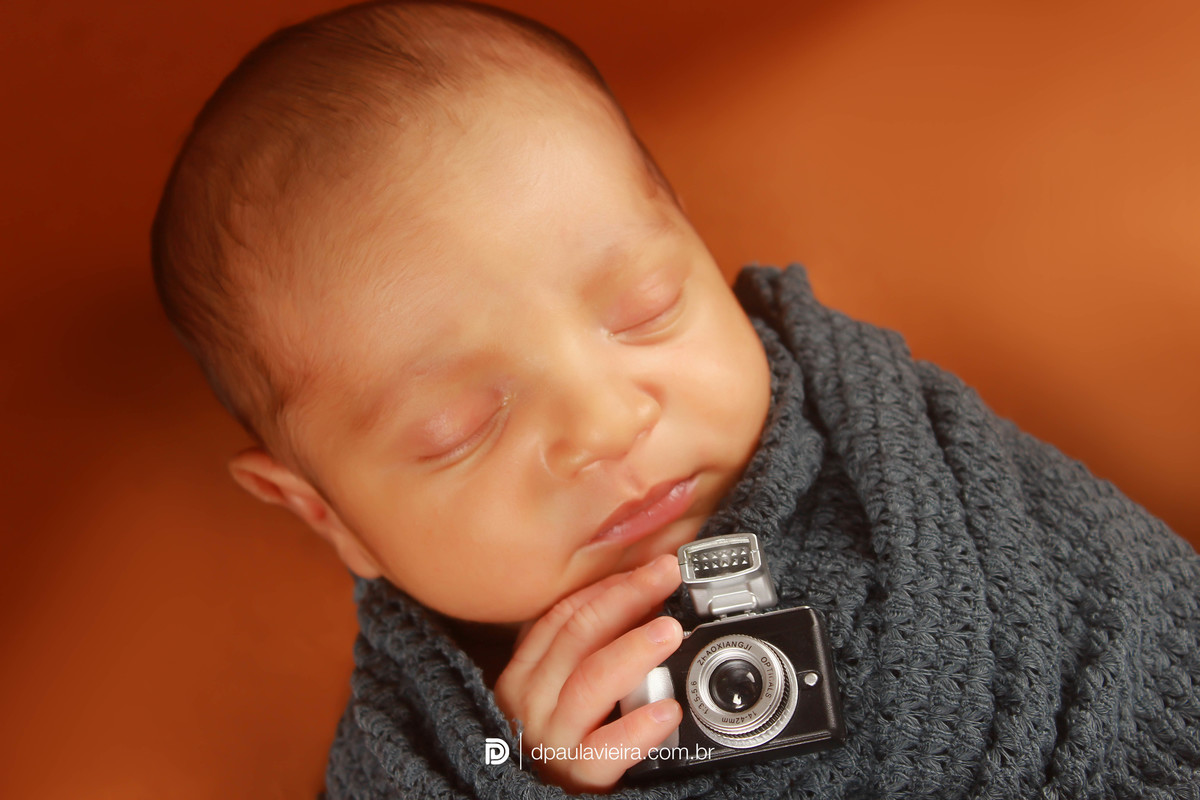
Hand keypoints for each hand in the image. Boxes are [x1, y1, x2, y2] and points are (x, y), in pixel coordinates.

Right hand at [494, 554, 684, 792]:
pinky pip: (605, 750)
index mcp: (526, 671)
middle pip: (577, 635)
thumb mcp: (563, 686)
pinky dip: (638, 728)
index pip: (564, 613)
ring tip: (671, 632)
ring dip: (633, 650)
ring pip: (589, 683)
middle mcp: (531, 700)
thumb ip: (592, 647)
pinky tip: (667, 711)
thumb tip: (647, 599)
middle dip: (627, 598)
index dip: (610, 585)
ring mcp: (551, 738)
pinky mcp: (575, 776)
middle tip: (667, 577)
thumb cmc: (563, 736)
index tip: (649, 566)